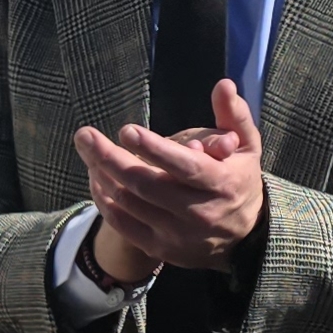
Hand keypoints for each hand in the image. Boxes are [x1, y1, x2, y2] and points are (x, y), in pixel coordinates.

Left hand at [74, 79, 265, 270]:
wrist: (244, 235)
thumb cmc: (238, 178)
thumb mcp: (247, 145)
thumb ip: (234, 115)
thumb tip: (223, 85)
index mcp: (222, 183)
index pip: (184, 167)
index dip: (154, 149)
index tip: (126, 130)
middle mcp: (200, 212)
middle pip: (146, 185)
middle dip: (110, 158)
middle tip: (85, 135)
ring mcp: (178, 234)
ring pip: (129, 203)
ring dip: (103, 175)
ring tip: (88, 149)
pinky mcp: (161, 248)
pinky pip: (123, 225)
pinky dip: (104, 200)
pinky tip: (96, 177)